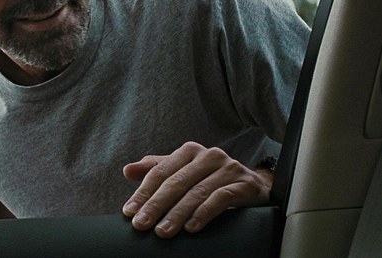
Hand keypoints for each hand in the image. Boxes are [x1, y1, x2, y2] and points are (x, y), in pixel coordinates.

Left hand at [121, 141, 271, 237]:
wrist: (254, 186)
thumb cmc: (210, 179)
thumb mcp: (182, 172)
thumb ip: (156, 170)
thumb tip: (127, 171)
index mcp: (189, 151)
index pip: (160, 172)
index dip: (143, 193)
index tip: (129, 212)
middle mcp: (209, 155)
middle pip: (176, 182)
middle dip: (156, 205)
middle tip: (141, 225)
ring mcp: (228, 168)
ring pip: (196, 192)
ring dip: (177, 214)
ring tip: (162, 231)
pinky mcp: (244, 184)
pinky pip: (221, 199)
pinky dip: (203, 214)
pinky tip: (191, 228)